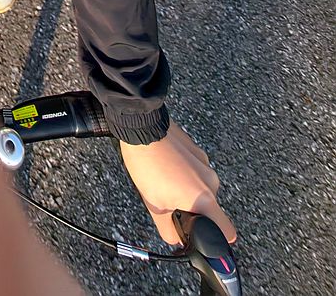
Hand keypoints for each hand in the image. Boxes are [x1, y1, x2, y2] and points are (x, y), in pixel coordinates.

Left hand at [120, 121, 235, 245]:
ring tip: (163, 182)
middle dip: (192, 210)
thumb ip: (169, 230)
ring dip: (187, 191)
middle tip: (170, 203)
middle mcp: (211, 181)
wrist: (141, 128)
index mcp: (204, 199)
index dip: (217, 240)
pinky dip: (185, 174)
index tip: (204, 238)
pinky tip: (166, 168)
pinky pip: (196, 171)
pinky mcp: (197, 151)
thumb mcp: (155, 206)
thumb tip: (176, 240)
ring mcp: (206, 163)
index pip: (227, 231)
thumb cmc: (147, 165)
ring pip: (201, 189)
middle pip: (209, 208)